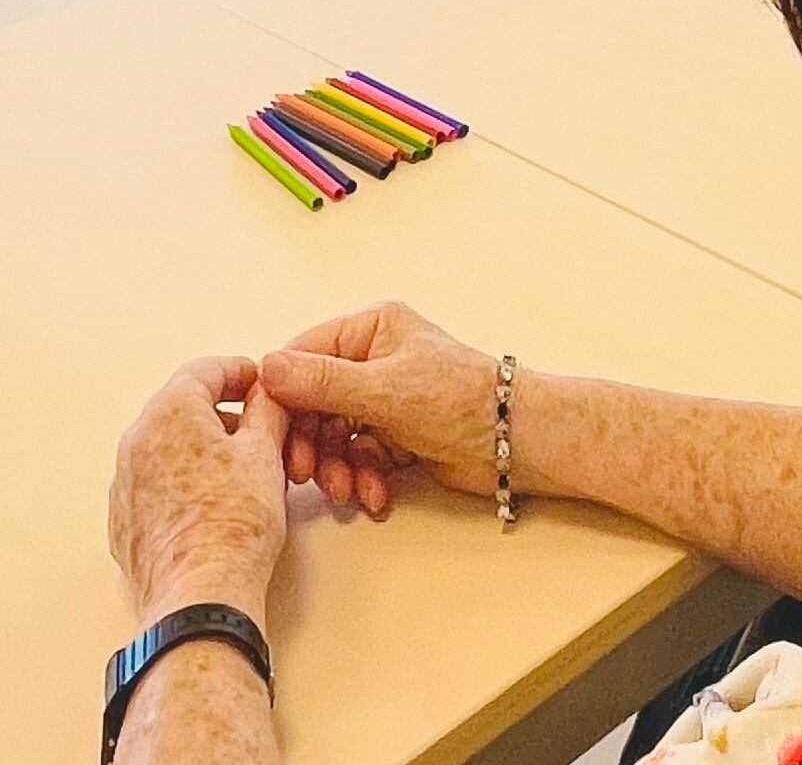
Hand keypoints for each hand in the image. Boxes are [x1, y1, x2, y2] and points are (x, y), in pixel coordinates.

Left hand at [110, 359, 288, 618]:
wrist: (200, 593)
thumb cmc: (232, 525)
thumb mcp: (267, 450)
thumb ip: (268, 408)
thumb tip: (268, 393)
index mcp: (168, 415)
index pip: (205, 369)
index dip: (243, 371)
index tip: (263, 382)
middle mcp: (136, 444)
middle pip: (184, 408)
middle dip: (226, 412)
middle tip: (263, 426)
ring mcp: (126, 486)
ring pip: (171, 447)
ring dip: (207, 447)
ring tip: (247, 470)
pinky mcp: (126, 521)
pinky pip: (158, 484)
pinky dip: (187, 481)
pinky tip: (219, 501)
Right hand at [261, 303, 499, 517]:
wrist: (515, 441)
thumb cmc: (460, 399)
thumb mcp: (384, 389)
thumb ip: (322, 382)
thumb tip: (266, 368)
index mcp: (372, 329)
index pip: (300, 359)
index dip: (281, 400)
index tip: (272, 437)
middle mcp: (374, 358)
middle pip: (311, 403)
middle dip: (311, 443)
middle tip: (308, 474)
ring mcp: (383, 397)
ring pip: (332, 436)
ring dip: (335, 468)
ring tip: (348, 490)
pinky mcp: (393, 432)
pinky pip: (357, 456)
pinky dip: (360, 478)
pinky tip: (375, 495)